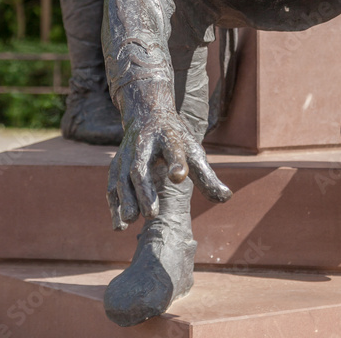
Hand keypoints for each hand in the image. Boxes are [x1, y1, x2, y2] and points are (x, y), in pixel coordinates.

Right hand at [107, 87, 230, 229]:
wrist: (148, 115)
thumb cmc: (176, 139)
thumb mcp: (193, 151)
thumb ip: (207, 176)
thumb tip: (227, 197)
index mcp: (168, 138)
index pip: (173, 149)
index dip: (176, 162)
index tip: (179, 176)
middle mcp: (143, 145)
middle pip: (140, 167)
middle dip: (144, 190)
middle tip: (151, 214)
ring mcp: (126, 155)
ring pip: (122, 177)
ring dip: (126, 199)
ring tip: (131, 220)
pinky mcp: (116, 166)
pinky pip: (112, 186)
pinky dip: (114, 205)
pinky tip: (119, 226)